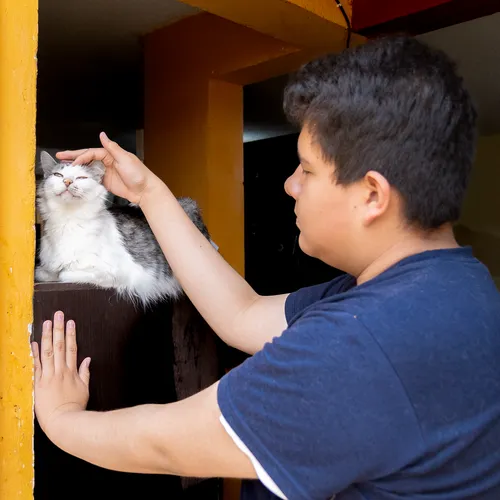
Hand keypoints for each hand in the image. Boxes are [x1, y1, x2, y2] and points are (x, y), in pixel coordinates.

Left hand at [32, 312, 90, 438]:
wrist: (64, 421)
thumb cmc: (75, 407)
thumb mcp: (85, 389)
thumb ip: (85, 373)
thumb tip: (87, 360)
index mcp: (72, 371)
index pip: (71, 348)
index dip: (71, 334)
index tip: (70, 322)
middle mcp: (61, 371)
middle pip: (59, 345)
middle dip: (59, 329)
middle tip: (58, 315)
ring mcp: (49, 376)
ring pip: (48, 352)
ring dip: (47, 336)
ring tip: (46, 323)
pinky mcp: (40, 384)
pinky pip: (37, 365)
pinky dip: (35, 353)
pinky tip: (33, 342)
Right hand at [56, 132, 161, 204]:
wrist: (144, 191)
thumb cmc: (138, 174)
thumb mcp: (125, 158)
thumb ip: (112, 148)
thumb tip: (102, 135)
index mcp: (111, 154)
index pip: (92, 153)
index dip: (81, 156)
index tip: (73, 162)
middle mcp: (107, 162)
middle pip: (87, 158)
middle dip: (73, 157)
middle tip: (59, 156)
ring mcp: (106, 172)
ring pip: (88, 168)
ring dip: (77, 168)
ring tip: (63, 167)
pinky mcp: (106, 183)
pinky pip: (92, 179)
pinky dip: (84, 178)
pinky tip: (76, 179)